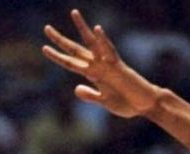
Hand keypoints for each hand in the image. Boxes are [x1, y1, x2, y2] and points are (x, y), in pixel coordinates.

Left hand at [42, 9, 158, 117]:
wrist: (145, 104)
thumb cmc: (126, 103)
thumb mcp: (105, 102)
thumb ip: (91, 96)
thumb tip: (75, 89)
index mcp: (93, 75)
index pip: (71, 63)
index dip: (58, 56)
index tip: (44, 48)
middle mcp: (98, 66)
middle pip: (76, 50)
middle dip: (61, 40)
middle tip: (46, 28)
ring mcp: (108, 65)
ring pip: (92, 43)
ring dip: (83, 29)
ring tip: (73, 13)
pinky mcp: (119, 67)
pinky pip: (110, 51)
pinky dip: (104, 41)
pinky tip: (97, 29)